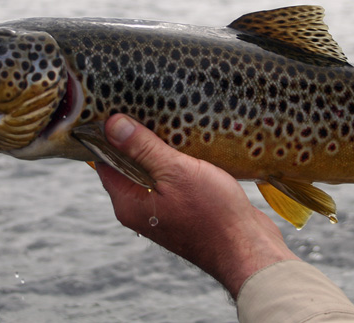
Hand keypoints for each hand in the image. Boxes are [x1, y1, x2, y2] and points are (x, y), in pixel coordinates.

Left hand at [94, 114, 297, 296]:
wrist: (248, 248)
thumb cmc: (212, 214)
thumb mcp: (176, 172)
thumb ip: (143, 148)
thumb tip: (112, 124)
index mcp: (129, 203)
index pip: (105, 161)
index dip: (108, 134)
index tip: (116, 106)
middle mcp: (141, 208)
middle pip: (129, 164)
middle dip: (136, 137)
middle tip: (144, 104)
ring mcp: (164, 210)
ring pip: (154, 170)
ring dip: (162, 147)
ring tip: (170, 117)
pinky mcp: (186, 208)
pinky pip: (174, 178)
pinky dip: (179, 160)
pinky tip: (191, 141)